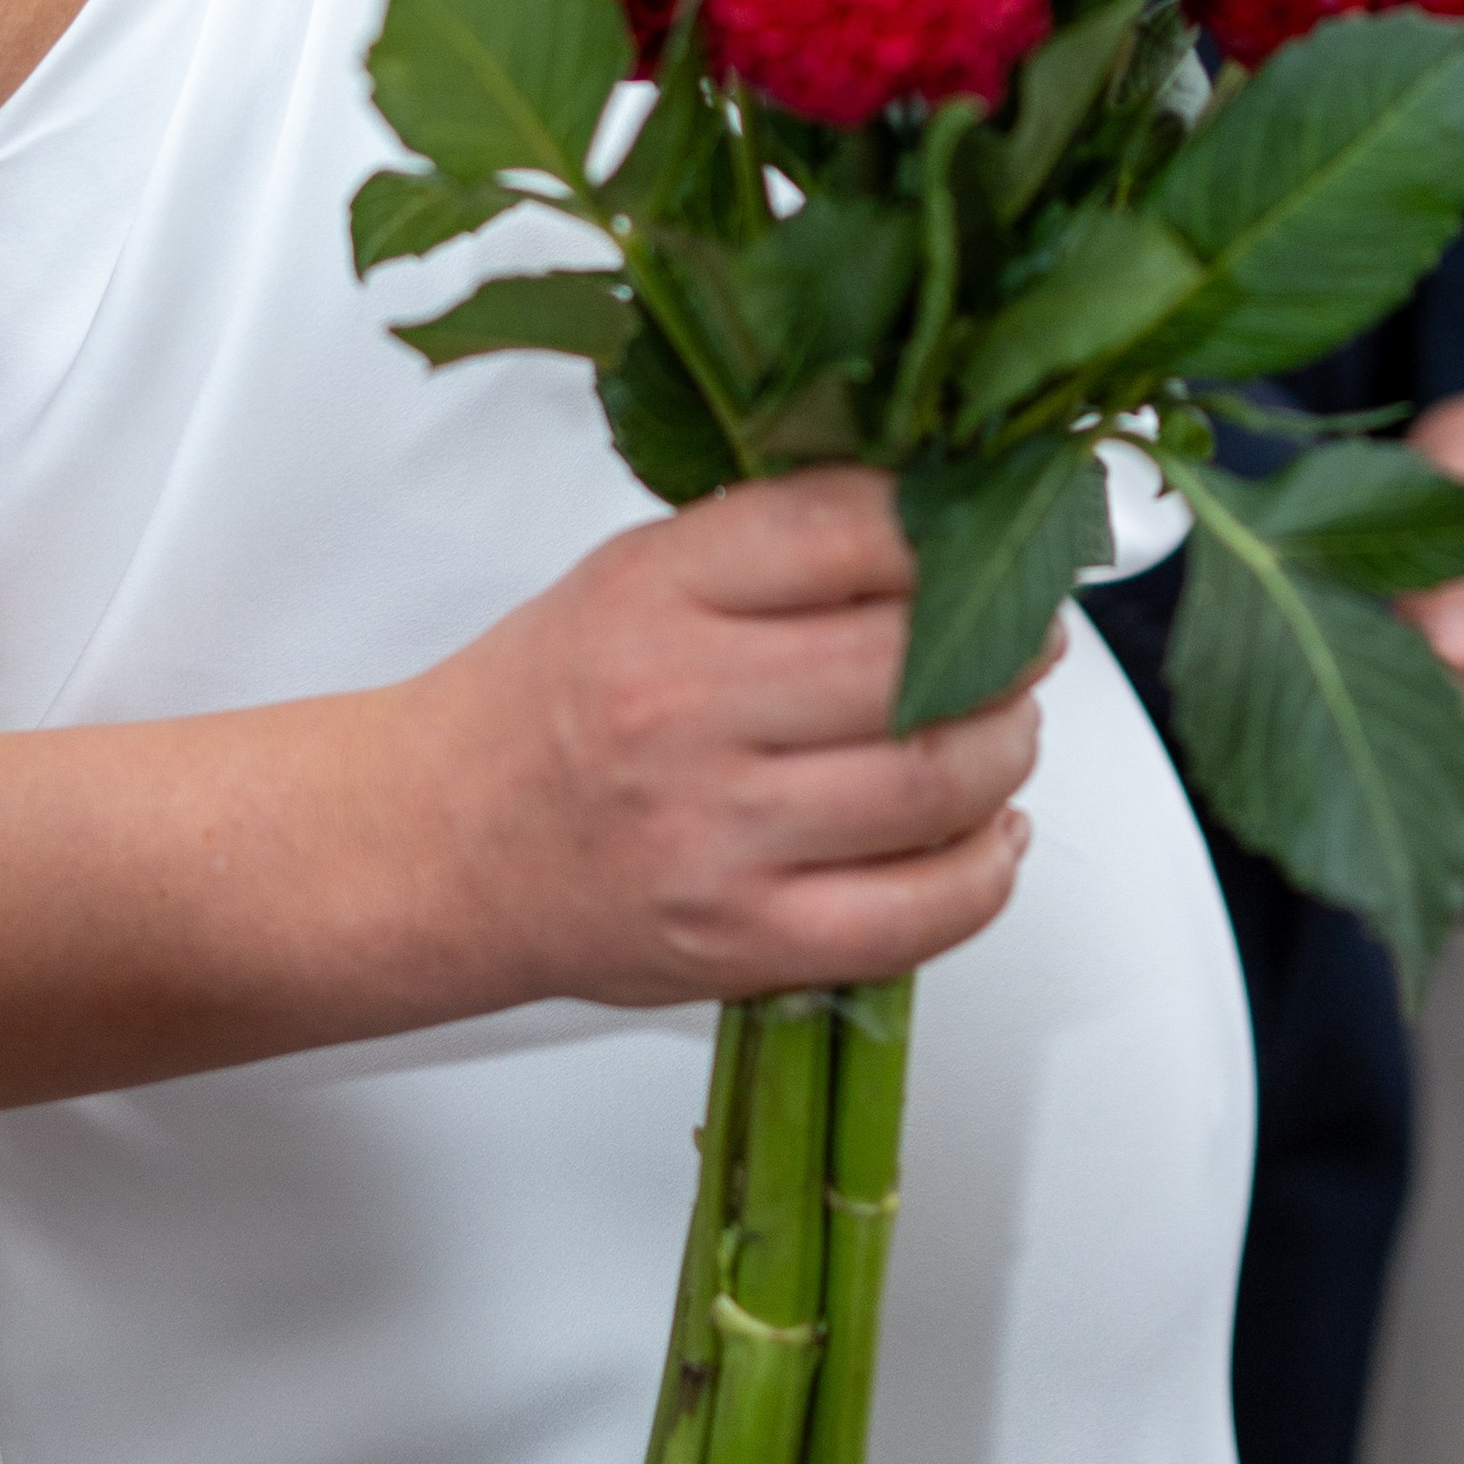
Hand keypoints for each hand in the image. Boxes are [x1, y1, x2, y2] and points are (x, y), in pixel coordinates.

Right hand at [411, 468, 1042, 1010]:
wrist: (436, 845)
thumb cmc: (544, 702)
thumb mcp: (631, 573)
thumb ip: (771, 544)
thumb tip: (935, 520)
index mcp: (657, 593)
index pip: (848, 530)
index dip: (947, 525)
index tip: (985, 527)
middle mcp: (685, 709)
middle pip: (915, 662)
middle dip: (1010, 643)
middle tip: (1027, 633)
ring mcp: (717, 836)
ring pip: (936, 783)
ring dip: (1010, 749)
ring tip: (1007, 725)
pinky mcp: (743, 942)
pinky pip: (919, 914)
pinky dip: (987, 871)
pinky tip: (988, 832)